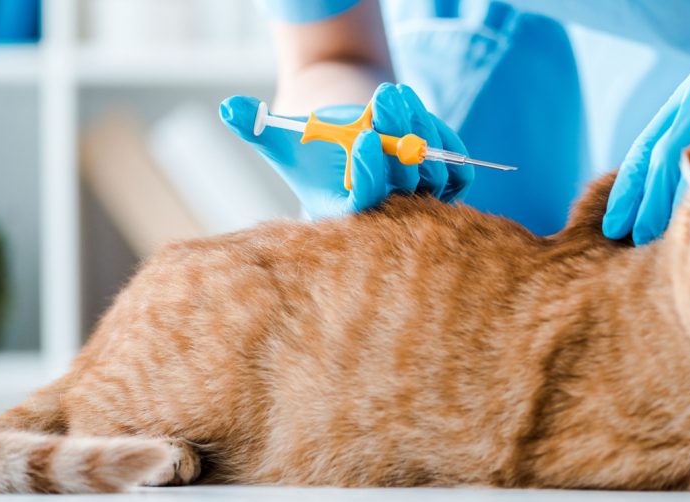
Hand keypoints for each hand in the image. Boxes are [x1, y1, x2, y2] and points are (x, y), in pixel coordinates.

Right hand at [219, 83, 473, 219]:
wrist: (349, 145)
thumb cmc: (313, 148)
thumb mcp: (280, 138)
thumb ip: (254, 127)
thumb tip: (230, 107)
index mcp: (348, 216)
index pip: (368, 201)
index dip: (371, 172)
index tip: (365, 135)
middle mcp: (387, 216)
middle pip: (407, 183)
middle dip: (398, 136)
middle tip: (386, 98)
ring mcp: (419, 203)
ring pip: (435, 173)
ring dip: (420, 129)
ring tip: (395, 96)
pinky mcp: (444, 190)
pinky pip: (459, 172)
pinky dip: (444, 141)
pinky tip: (417, 112)